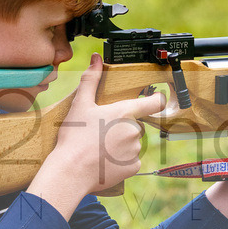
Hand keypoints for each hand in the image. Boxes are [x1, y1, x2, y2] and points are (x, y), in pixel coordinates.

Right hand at [58, 53, 165, 191]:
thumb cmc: (75, 137)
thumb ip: (91, 79)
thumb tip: (95, 58)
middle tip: (101, 133)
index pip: (154, 102)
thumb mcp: (80, 104)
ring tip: (99, 148)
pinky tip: (104, 161)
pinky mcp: (133, 167)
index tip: (156, 99)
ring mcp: (135, 150)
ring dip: (120, 145)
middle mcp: (134, 130)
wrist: (71, 170)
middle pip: (135, 125)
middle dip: (122, 128)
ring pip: (132, 144)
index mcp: (125, 112)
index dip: (156, 99)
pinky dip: (120, 162)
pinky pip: (130, 161)